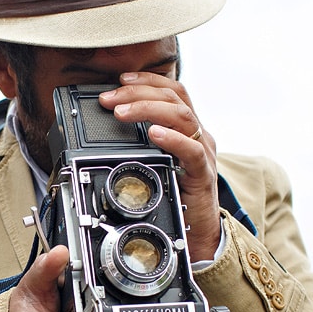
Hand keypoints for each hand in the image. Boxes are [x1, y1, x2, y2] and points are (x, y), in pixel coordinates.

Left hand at [99, 75, 220, 261]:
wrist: (199, 232)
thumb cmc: (177, 197)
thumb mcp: (157, 163)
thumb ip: (142, 145)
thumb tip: (111, 129)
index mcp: (187, 129)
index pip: (173, 91)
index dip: (148, 80)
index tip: (121, 79)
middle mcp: (197, 135)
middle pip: (174, 97)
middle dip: (138, 93)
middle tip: (110, 99)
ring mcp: (202, 152)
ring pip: (182, 116)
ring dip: (148, 109)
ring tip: (123, 112)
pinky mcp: (202, 173)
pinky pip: (191, 150)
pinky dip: (172, 139)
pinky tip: (154, 134)